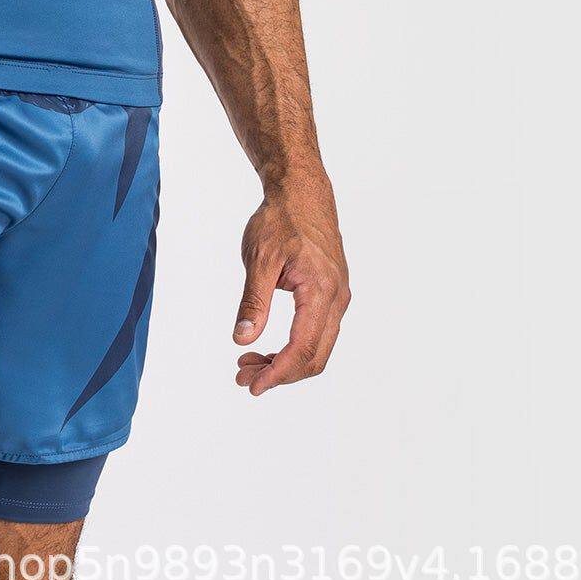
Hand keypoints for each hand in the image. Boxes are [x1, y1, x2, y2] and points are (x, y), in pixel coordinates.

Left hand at [233, 175, 348, 396]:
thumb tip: (242, 338)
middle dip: (279, 373)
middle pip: (314, 357)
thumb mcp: (259, 258)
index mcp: (321, 290)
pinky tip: (267, 346)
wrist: (303, 193)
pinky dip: (295, 347)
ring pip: (318, 348)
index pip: (303, 348)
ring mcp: (338, 298)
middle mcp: (337, 299)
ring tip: (249, 361)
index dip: (278, 373)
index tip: (252, 386)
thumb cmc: (280, 220)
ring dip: (286, 363)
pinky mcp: (333, 295)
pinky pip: (319, 333)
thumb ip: (253, 300)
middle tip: (243, 375)